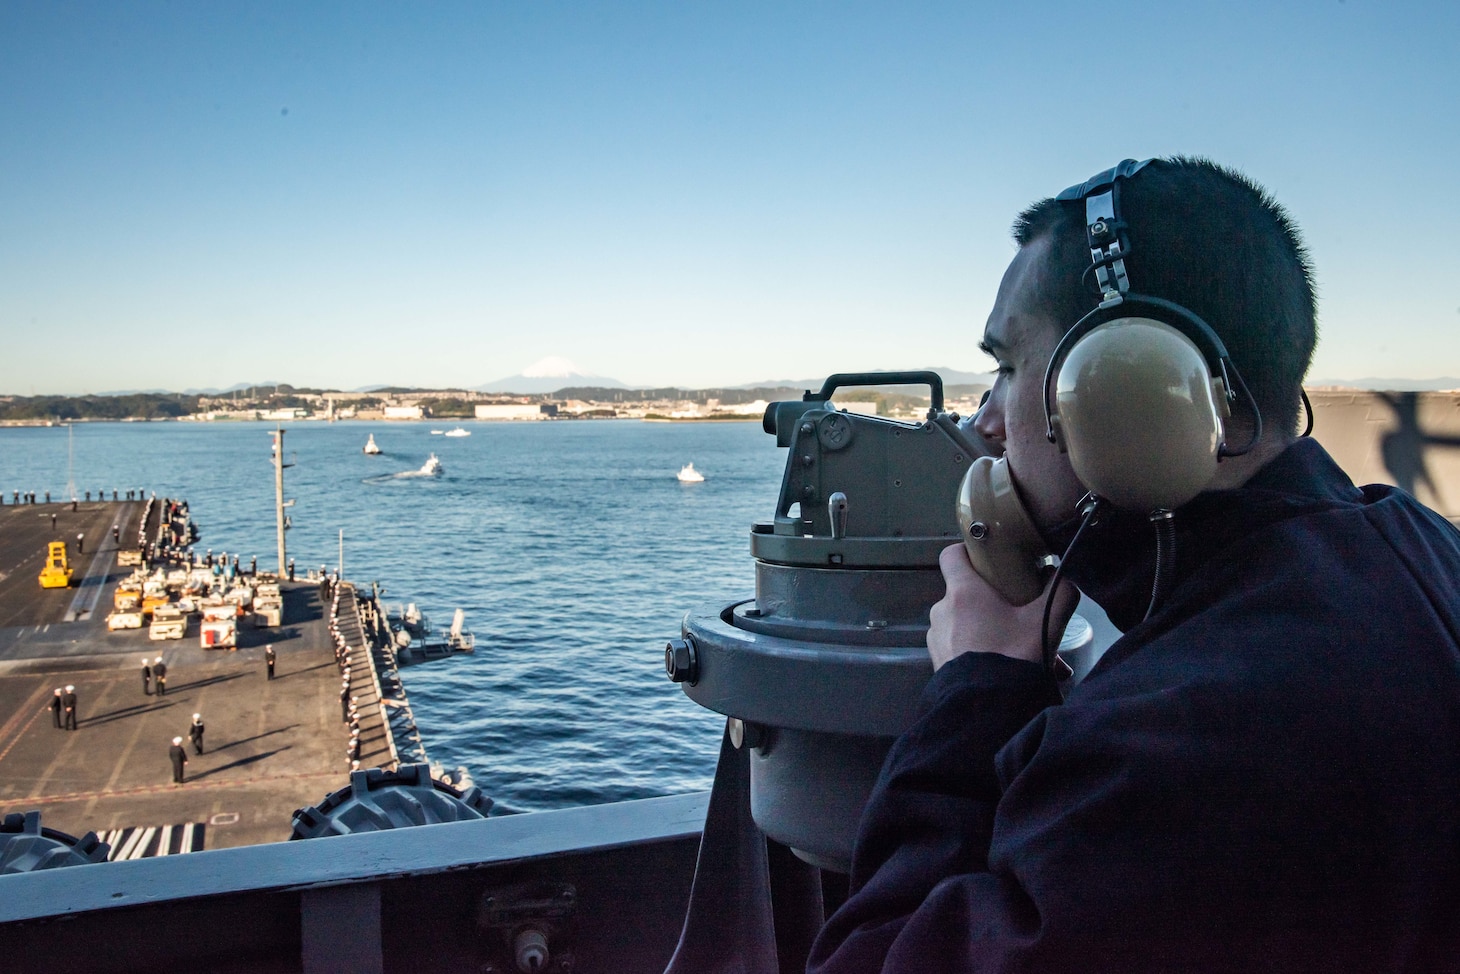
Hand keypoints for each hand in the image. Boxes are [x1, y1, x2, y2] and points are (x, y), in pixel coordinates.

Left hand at [927, 543, 1079, 670]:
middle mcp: (942, 611)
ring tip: (1025, 653)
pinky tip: (1012, 670)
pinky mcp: (938, 662)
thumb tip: (1063, 575)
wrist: (985, 712)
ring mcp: (937, 638)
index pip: (952, 554)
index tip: (992, 560)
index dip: (970, 551)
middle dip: (996, 602)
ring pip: (967, 623)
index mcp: (963, 592)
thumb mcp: (1045, 622)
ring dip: (994, 632)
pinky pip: (963, 648)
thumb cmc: (1012, 658)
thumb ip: (1060, 593)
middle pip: (966, 592)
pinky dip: (984, 652)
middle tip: (1024, 618)